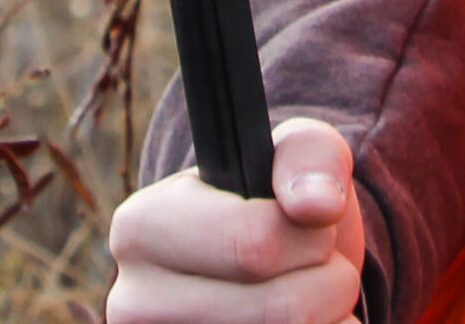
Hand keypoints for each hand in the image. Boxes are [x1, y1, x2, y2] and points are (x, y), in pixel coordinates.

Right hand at [108, 118, 365, 323]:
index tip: (315, 225)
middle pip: (280, 311)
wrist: (269, 272)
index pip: (255, 243)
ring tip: (316, 300)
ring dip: (329, 320)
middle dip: (331, 284)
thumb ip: (311, 158)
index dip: (312, 237)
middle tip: (326, 268)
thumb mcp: (297, 156)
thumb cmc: (280, 206)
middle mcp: (132, 302)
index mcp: (143, 226)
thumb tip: (318, 204)